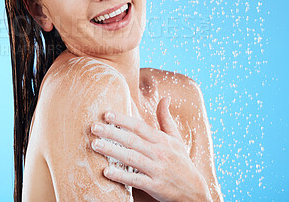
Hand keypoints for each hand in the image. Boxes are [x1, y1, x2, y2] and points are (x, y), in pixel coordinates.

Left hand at [90, 97, 211, 201]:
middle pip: (132, 140)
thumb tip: (165, 97)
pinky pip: (135, 180)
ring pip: (131, 158)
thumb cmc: (182, 162)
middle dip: (111, 132)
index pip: (139, 126)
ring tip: (95, 144)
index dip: (123, 119)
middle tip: (93, 127)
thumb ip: (166, 118)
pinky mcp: (155, 186)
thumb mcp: (176, 138)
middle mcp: (159, 152)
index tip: (106, 114)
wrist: (195, 192)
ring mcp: (157, 169)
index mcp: (162, 140)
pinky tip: (106, 171)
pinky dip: (121, 176)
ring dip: (112, 151)